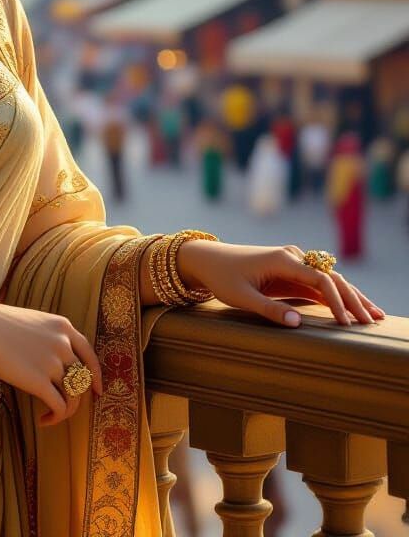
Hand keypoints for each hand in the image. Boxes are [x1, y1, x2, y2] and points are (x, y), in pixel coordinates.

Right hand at [0, 300, 101, 427]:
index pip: (90, 354)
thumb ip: (49, 336)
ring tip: (53, 416)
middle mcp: (63, 344)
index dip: (96, 374)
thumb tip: (55, 359)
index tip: (97, 390)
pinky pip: (59, 407)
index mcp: (63, 326)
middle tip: (68, 406)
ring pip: (73, 395)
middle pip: (82, 378)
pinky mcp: (40, 382)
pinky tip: (43, 421)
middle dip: (78, 397)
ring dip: (66, 411)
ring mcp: (53, 363)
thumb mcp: (33, 321)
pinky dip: (55, 418)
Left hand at [176, 241, 385, 326]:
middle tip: (374, 321)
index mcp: (283, 260)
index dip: (337, 300)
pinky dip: (335, 296)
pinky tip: (350, 310)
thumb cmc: (221, 277)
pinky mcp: (289, 272)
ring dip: (350, 296)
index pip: (321, 279)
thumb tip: (298, 323)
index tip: (347, 323)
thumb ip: (269, 309)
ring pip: (329, 280)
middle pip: (332, 277)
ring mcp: (292, 263)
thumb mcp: (241, 296)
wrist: (206, 259)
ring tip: (373, 316)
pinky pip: (317, 284)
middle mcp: (292, 257)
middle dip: (354, 298)